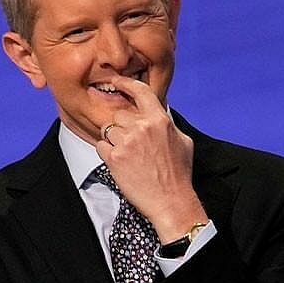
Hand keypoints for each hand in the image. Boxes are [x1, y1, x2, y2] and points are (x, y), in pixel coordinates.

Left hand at [94, 76, 206, 241]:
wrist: (171, 201)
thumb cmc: (179, 174)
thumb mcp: (183, 142)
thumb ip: (168, 124)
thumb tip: (160, 113)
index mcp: (160, 121)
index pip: (141, 92)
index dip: (126, 83)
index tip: (117, 81)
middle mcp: (142, 128)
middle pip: (119, 115)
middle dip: (122, 126)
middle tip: (132, 144)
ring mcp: (126, 142)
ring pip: (108, 130)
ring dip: (114, 140)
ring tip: (128, 156)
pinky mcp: (114, 158)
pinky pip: (100, 145)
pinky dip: (106, 153)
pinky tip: (120, 163)